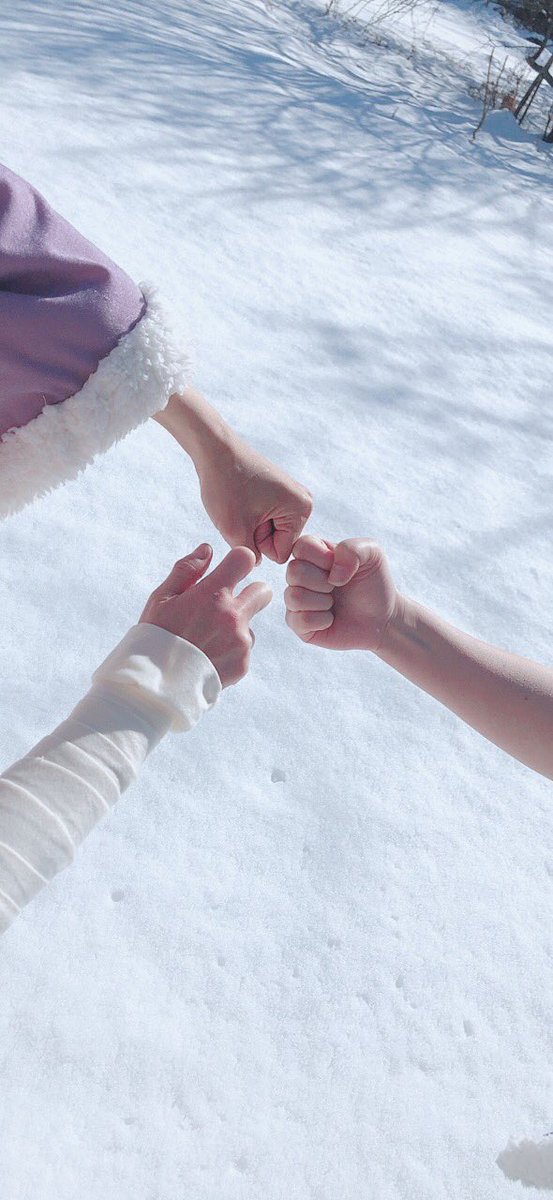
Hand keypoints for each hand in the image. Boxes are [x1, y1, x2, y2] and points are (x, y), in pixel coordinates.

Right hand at [140, 543, 271, 685]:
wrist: (157, 686)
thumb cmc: (155, 636)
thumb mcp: (162, 598)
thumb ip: (187, 570)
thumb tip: (208, 549)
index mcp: (213, 594)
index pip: (245, 558)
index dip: (239, 561)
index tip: (232, 569)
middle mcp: (233, 616)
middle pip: (263, 591)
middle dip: (252, 593)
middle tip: (230, 604)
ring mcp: (241, 641)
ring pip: (250, 624)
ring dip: (236, 628)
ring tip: (207, 641)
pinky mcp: (243, 663)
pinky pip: (244, 649)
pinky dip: (230, 651)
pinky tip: (208, 657)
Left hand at [196, 436, 312, 564]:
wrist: (215, 448)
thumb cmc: (224, 485)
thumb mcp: (235, 530)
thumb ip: (251, 556)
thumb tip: (259, 563)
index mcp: (302, 509)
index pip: (280, 554)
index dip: (257, 544)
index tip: (247, 518)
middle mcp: (305, 502)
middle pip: (278, 543)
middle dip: (256, 534)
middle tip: (242, 510)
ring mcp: (294, 496)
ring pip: (270, 532)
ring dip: (252, 525)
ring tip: (241, 504)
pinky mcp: (281, 492)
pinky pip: (266, 519)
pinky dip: (251, 515)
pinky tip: (243, 498)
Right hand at [285, 535, 399, 650]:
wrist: (382, 617)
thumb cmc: (374, 583)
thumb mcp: (372, 554)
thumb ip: (352, 548)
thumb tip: (332, 575)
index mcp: (312, 553)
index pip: (301, 547)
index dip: (323, 558)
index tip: (340, 567)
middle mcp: (299, 576)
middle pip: (294, 571)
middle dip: (323, 581)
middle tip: (338, 587)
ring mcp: (296, 601)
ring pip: (294, 597)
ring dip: (323, 602)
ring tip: (334, 603)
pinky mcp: (299, 625)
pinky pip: (301, 621)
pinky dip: (323, 621)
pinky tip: (331, 619)